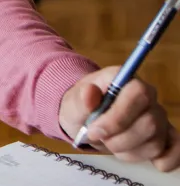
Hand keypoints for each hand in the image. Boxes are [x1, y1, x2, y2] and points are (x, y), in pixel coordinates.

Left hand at [59, 66, 179, 171]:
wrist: (86, 119)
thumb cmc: (81, 107)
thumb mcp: (72, 102)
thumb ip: (81, 98)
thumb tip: (90, 92)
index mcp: (126, 80)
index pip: (138, 94)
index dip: (118, 117)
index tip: (95, 130)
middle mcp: (148, 96)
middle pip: (149, 124)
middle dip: (120, 139)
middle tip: (98, 138)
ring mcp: (158, 117)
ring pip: (155, 142)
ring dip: (128, 152)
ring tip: (110, 144)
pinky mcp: (164, 136)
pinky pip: (175, 150)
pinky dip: (164, 160)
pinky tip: (151, 161)